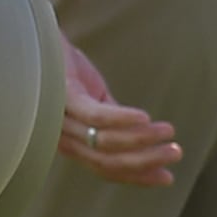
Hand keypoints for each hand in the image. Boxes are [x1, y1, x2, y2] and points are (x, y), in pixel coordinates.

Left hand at [59, 41, 179, 186]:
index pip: (105, 169)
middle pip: (106, 162)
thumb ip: (115, 123)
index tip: (168, 178)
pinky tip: (145, 118)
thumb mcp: (97, 100)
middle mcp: (63, 136)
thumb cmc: (68, 70)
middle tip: (176, 153)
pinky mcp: (64, 95)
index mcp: (72, 141)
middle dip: (145, 162)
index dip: (137, 176)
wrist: (41, 38)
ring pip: (105, 142)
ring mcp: (62, 117)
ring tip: (168, 132)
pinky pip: (95, 116)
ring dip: (142, 140)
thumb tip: (149, 139)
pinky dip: (122, 120)